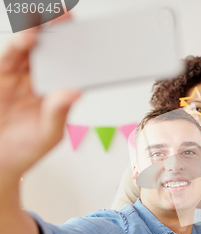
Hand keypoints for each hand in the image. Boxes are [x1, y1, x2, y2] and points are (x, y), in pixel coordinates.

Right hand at [0, 16, 79, 181]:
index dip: (76, 48)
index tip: (90, 35)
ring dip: (36, 32)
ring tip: (46, 24)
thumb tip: (75, 91)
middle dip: (56, 30)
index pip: (68, 64)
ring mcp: (17, 76)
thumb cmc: (27, 148)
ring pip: (27, 48)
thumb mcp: (49, 132)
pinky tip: (28, 38)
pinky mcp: (0, 77)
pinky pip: (9, 57)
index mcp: (56, 90)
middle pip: (47, 48)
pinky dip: (17, 46)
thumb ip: (59, 110)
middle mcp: (38, 79)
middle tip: (66, 15)